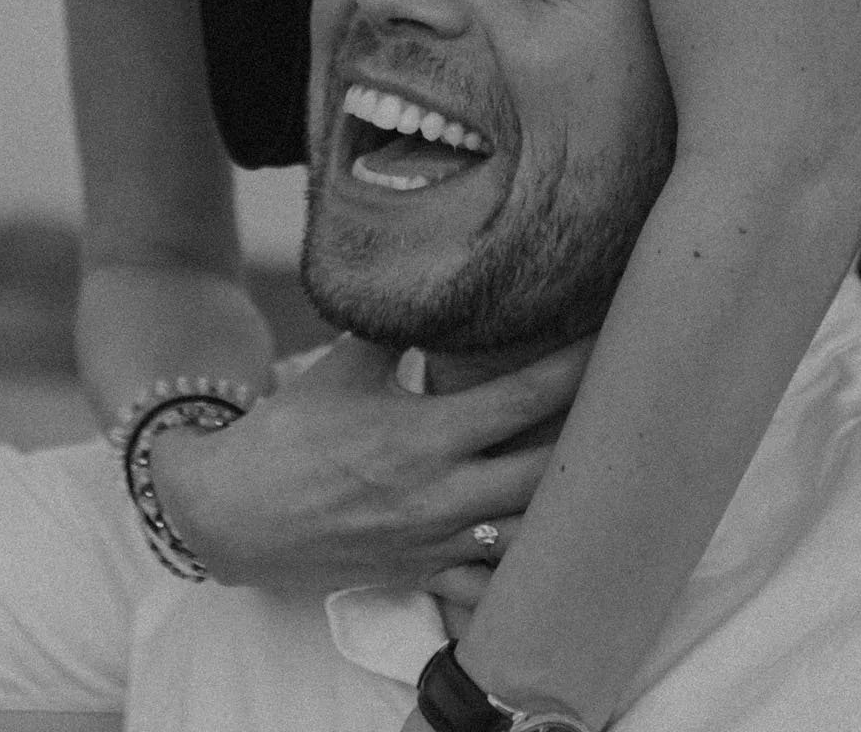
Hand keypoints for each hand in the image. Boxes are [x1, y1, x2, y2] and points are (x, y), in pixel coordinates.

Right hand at [148, 331, 589, 595]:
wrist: (235, 513)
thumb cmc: (291, 433)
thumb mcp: (346, 367)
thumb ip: (398, 328)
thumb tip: (439, 279)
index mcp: (424, 437)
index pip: (521, 400)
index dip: (572, 369)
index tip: (607, 339)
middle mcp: (440, 496)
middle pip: (548, 474)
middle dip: (592, 439)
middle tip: (625, 403)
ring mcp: (435, 543)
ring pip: (531, 533)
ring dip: (567, 502)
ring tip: (603, 466)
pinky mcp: (422, 573)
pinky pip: (492, 582)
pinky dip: (527, 566)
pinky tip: (554, 543)